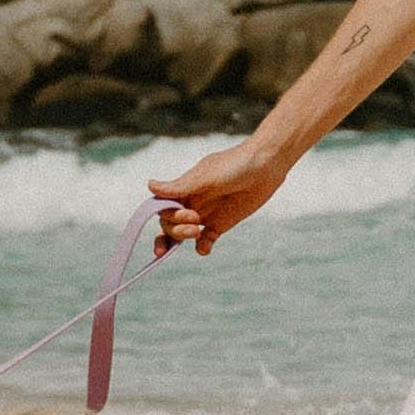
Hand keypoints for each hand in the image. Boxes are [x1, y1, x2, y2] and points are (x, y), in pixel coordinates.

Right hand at [147, 138, 286, 256]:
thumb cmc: (233, 165)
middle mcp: (190, 202)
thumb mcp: (204, 177)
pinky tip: (205, 248)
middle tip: (194, 224)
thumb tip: (149, 185)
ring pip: (183, 234)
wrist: (265, 166)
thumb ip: (179, 187)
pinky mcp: (220, 224)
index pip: (162, 208)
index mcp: (183, 189)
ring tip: (197, 234)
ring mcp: (205, 214)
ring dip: (184, 238)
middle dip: (176, 229)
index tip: (178, 216)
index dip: (165, 216)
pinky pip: (205, 241)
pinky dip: (202, 247)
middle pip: (170, 224)